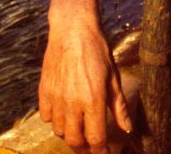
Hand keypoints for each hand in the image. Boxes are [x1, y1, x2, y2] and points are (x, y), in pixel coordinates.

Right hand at [40, 0, 131, 153]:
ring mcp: (55, 98)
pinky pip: (46, 116)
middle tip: (92, 146)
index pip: (95, 139)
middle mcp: (72, 103)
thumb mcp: (113, 78)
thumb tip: (127, 128)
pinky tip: (64, 113)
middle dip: (85, 148)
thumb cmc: (96, 51)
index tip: (105, 152)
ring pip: (59, 130)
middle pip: (75, 140)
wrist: (72, 29)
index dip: (100, 150)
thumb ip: (119, 106)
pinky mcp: (44, 91)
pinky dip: (54, 120)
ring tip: (79, 130)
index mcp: (93, 101)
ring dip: (70, 134)